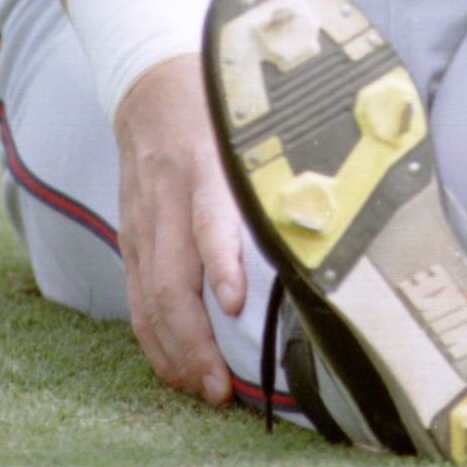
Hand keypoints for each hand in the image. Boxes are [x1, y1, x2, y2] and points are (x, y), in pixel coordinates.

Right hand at [114, 52, 246, 404]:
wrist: (149, 78)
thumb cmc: (216, 101)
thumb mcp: (251, 119)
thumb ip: (280, 161)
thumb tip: (336, 210)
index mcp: (205, 161)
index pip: (209, 217)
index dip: (220, 261)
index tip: (233, 303)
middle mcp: (168, 193)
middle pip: (172, 276)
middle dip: (194, 338)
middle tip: (222, 384)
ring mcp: (143, 216)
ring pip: (149, 294)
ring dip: (173, 349)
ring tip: (204, 388)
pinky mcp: (130, 230)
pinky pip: (135, 292)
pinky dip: (152, 334)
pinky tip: (173, 365)